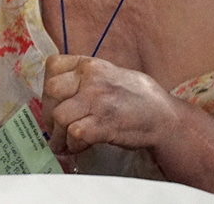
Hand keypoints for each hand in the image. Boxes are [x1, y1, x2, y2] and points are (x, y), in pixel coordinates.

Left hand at [42, 55, 179, 155]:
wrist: (165, 117)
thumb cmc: (139, 97)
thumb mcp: (110, 74)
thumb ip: (85, 78)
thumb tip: (60, 93)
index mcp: (91, 65)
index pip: (53, 65)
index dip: (48, 86)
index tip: (52, 102)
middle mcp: (91, 79)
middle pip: (51, 91)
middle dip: (48, 112)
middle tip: (55, 127)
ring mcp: (97, 101)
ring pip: (59, 115)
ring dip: (59, 134)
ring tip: (64, 144)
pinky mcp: (103, 124)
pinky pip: (74, 134)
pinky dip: (73, 145)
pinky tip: (79, 148)